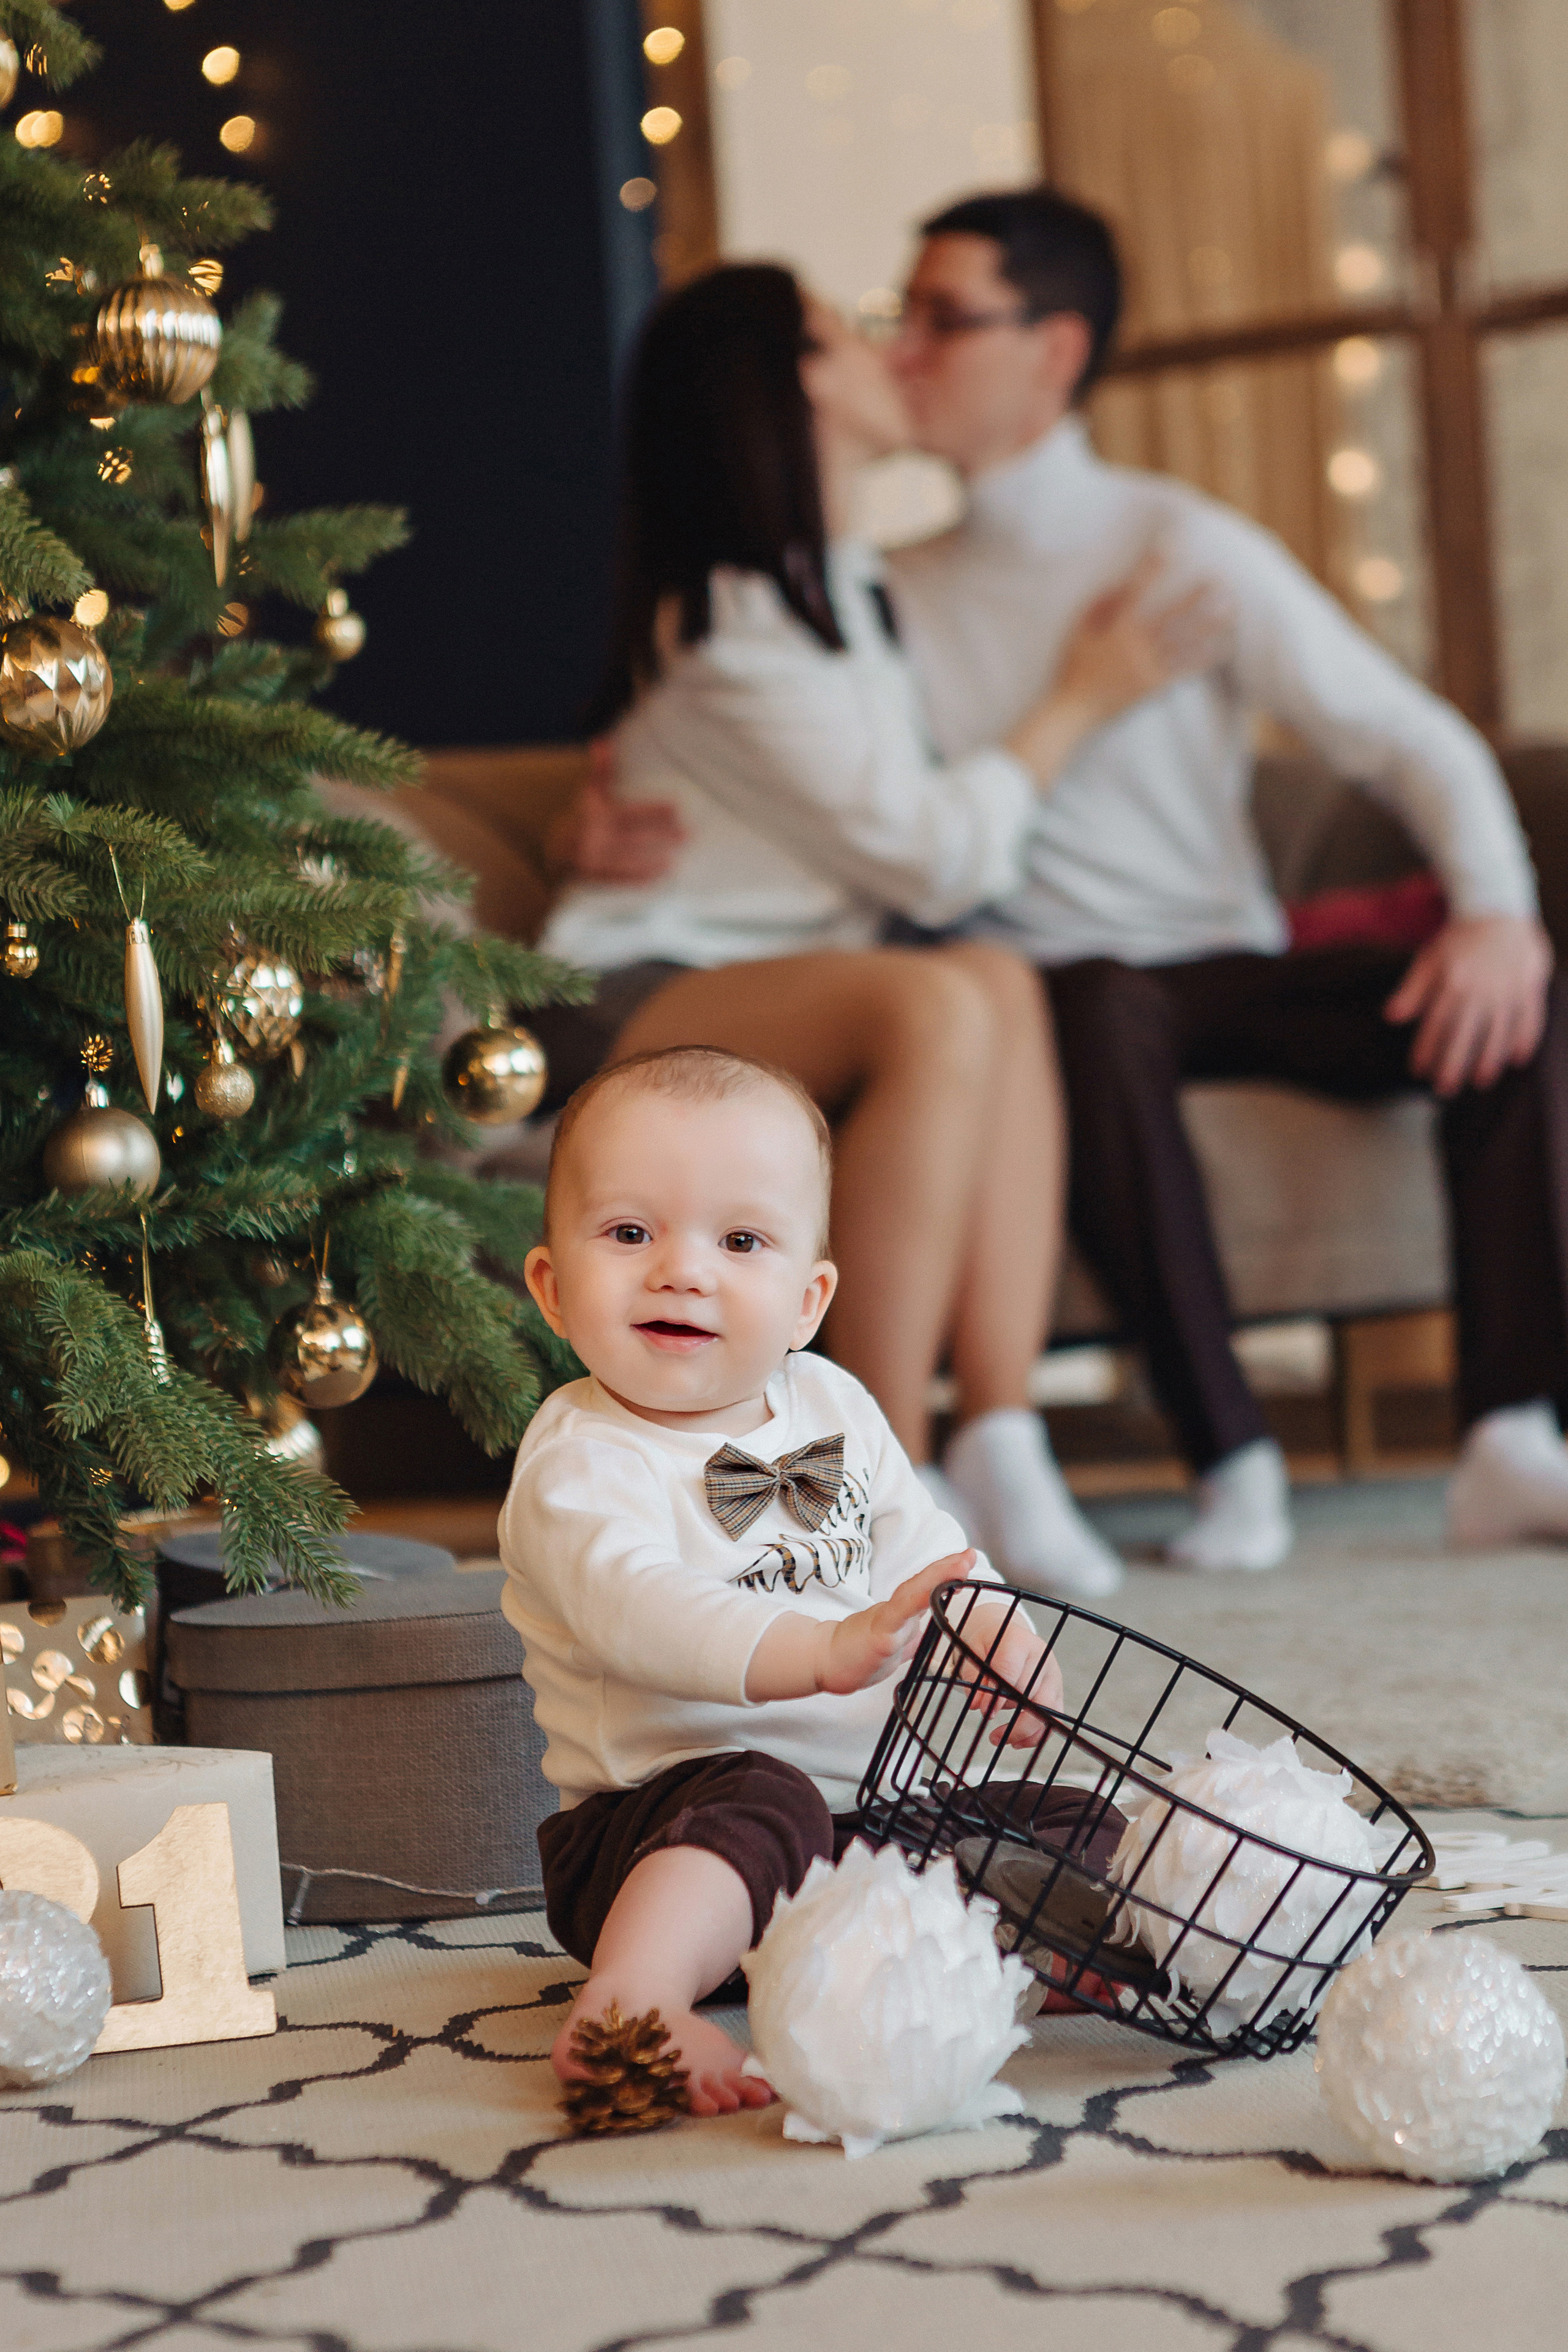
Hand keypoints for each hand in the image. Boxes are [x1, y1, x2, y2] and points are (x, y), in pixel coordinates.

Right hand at [543, 740, 684, 885]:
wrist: (557, 854)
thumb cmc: (584, 820)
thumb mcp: (590, 795)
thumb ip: (600, 771)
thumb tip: (602, 743)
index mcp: (595, 815)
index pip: (628, 812)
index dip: (652, 810)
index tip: (677, 807)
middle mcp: (591, 838)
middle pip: (631, 837)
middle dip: (661, 837)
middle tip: (689, 835)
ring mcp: (591, 862)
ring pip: (625, 861)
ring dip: (652, 861)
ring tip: (678, 859)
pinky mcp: (593, 882)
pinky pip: (619, 882)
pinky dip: (640, 881)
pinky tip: (661, 878)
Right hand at [816, 1548, 974, 1696]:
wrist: (822, 1663)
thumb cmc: (854, 1657)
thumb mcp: (889, 1650)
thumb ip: (906, 1642)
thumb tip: (921, 1637)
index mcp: (898, 1617)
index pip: (924, 1591)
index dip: (945, 1576)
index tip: (966, 1561)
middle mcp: (893, 1614)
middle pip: (921, 1586)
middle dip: (947, 1569)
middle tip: (970, 1554)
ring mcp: (885, 1623)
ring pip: (913, 1596)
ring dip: (938, 1578)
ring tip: (961, 1565)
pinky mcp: (878, 1637)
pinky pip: (900, 1617)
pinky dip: (917, 1601)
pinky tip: (932, 1593)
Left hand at [952, 1598, 1064, 1747]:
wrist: (1007, 1637)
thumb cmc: (989, 1645)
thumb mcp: (974, 1654)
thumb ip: (974, 1677)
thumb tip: (977, 1705)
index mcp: (1019, 1641)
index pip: (1010, 1671)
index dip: (997, 1695)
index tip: (986, 1712)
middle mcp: (1041, 1658)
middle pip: (1030, 1693)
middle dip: (1012, 1720)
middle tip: (992, 1735)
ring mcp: (1053, 1676)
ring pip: (1047, 1709)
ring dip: (1025, 1731)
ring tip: (1001, 1740)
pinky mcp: (1058, 1692)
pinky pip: (1053, 1718)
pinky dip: (1035, 1734)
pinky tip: (1017, 1741)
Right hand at [1051, 550, 1231, 729]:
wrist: (1073, 711)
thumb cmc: (1073, 669)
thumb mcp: (1078, 633)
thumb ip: (1097, 606)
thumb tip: (1119, 583)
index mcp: (1116, 630)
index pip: (1136, 591)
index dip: (1152, 567)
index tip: (1169, 548)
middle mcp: (1136, 647)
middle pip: (1172, 616)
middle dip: (1196, 597)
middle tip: (1219, 579)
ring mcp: (1148, 667)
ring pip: (1185, 643)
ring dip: (1210, 626)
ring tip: (1232, 610)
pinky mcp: (1154, 686)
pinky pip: (1184, 670)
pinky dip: (1204, 658)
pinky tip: (1222, 647)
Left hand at [1383, 913, 1552, 1095]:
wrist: (1497, 909)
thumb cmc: (1458, 938)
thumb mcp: (1428, 959)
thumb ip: (1411, 989)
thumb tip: (1392, 1018)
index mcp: (1452, 985)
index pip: (1435, 1026)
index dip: (1425, 1051)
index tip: (1417, 1072)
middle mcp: (1480, 992)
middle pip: (1465, 1037)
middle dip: (1453, 1066)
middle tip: (1444, 1090)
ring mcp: (1507, 991)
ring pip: (1498, 1033)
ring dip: (1488, 1060)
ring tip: (1479, 1082)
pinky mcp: (1529, 987)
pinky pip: (1530, 1018)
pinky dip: (1524, 1039)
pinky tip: (1517, 1059)